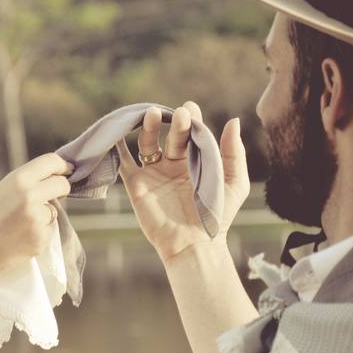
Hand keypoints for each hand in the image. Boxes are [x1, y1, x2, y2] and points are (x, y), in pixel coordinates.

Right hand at [0, 153, 72, 304]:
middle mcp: (31, 196)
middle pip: (62, 185)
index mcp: (18, 180)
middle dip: (61, 188)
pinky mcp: (41, 240)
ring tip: (17, 225)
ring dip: (44, 215)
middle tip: (56, 193)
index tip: (67, 169)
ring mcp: (38, 220)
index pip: (51, 162)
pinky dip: (38, 233)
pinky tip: (17, 239)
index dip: (62, 165)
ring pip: (53, 211)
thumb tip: (54, 181)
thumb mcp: (0, 193)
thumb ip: (25, 186)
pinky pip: (48, 231)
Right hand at [116, 101, 249, 262]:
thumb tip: (234, 120)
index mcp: (197, 162)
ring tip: (151, 113)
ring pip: (146, 143)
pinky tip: (117, 129)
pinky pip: (123, 161)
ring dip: (147, 127)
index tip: (190, 108)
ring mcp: (154, 173)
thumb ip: (234, 153)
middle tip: (179, 114)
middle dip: (175, 122)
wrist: (194, 244)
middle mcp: (174, 165)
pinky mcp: (136, 184)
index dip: (192, 119)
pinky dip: (117, 146)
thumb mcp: (234, 182)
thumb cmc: (218, 217)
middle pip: (171, 135)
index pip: (193, 133)